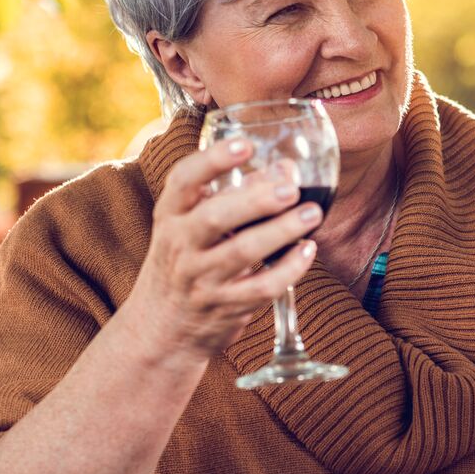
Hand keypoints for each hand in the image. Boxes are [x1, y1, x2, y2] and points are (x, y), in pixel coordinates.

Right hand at [119, 137, 323, 359]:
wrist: (162, 328)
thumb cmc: (186, 262)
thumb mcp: (193, 225)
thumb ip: (236, 195)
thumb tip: (285, 169)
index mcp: (171, 215)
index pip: (183, 180)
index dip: (212, 160)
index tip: (244, 145)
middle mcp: (181, 245)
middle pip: (214, 218)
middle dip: (255, 200)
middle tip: (290, 189)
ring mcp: (202, 279)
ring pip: (242, 252)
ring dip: (281, 231)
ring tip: (312, 213)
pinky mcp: (226, 307)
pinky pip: (262, 288)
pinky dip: (289, 268)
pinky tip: (308, 250)